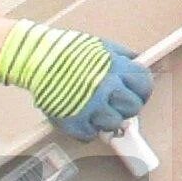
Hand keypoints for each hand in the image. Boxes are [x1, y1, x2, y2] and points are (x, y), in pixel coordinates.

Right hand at [0, 21, 152, 139]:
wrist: (36, 58)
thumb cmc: (66, 50)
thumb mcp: (101, 46)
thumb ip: (121, 56)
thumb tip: (137, 62)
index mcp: (116, 67)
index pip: (145, 84)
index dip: (142, 90)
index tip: (137, 92)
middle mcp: (107, 88)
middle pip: (133, 107)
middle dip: (128, 106)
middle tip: (117, 103)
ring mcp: (91, 106)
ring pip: (114, 124)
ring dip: (109, 119)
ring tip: (98, 111)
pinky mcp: (74, 121)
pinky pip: (89, 134)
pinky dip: (87, 129)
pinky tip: (82, 116)